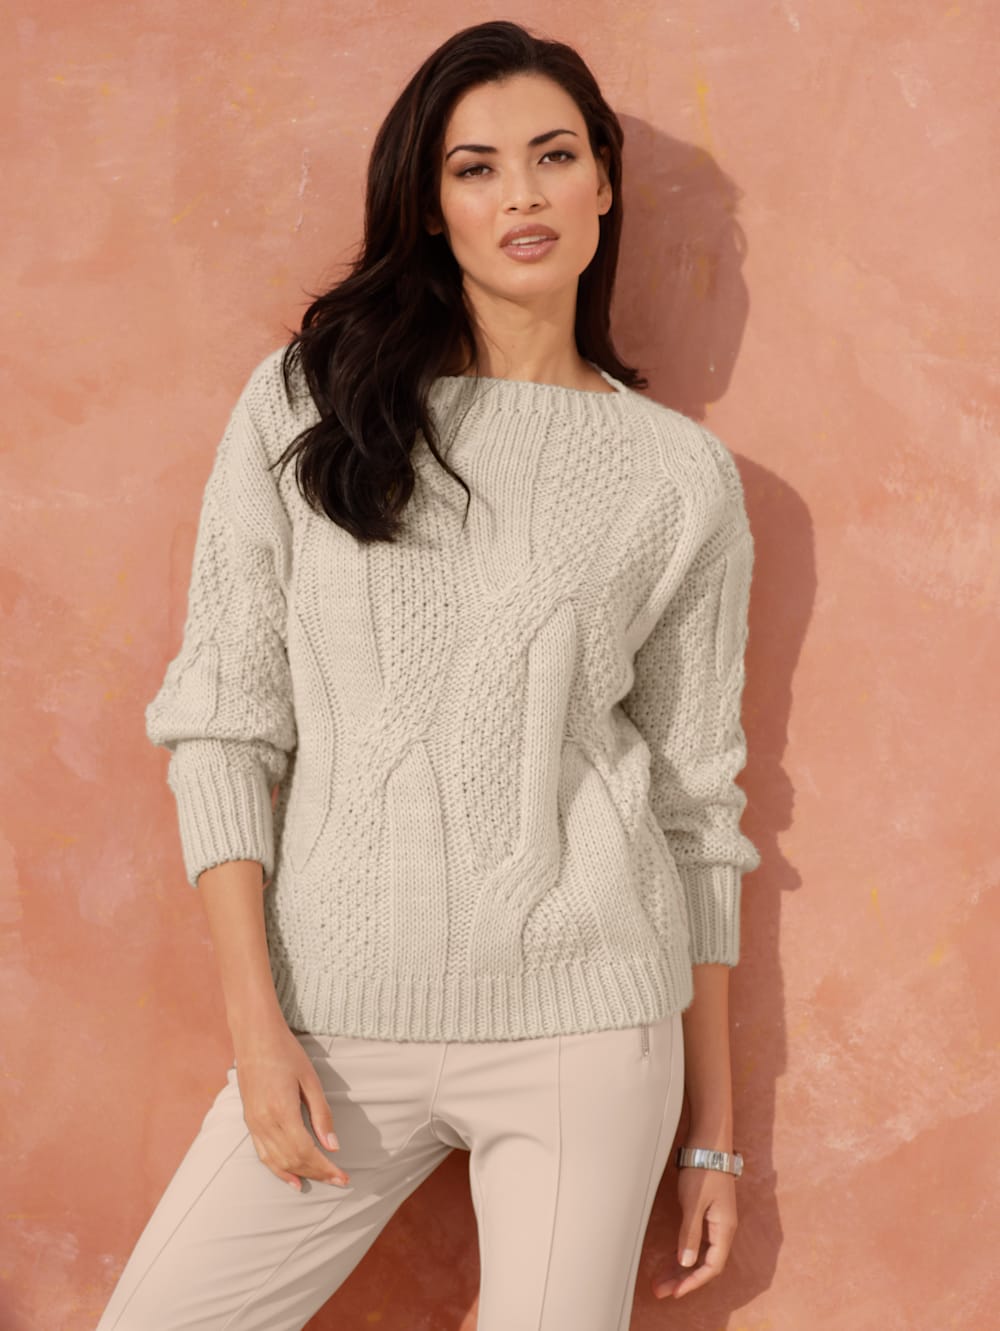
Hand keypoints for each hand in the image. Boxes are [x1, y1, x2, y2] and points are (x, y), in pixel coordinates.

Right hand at [232, 1016, 349, 1192]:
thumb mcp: (310, 1079)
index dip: (326, 1168)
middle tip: (340, 1181)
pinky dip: (278, 1170)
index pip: (306, 1151)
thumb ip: (321, 1114)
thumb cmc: (286, 1053)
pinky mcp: (250, 1122)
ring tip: (322, 1181)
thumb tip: (334, 1146)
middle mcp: (265, 1123)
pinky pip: (263, 1154)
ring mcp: (254, 1124)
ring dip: (301, 1174)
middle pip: (294, 1160)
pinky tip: (292, 1180)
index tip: (344, 1177)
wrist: (254, 1037)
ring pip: (278, 1161)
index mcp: (282, 1111)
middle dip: (318, 1174)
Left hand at [652, 1165, 737, 1298]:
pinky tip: (671, 1260)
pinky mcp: (707, 1214)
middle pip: (704, 1264)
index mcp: (724, 1229)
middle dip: (683, 1280)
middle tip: (661, 1291)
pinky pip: (697, 1242)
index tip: (675, 1291)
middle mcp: (722, 1229)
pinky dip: (683, 1253)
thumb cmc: (703, 1169)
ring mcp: (715, 1221)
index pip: (711, 1267)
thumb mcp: (694, 1202)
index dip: (693, 1282)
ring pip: (699, 1254)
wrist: (708, 1143)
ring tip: (661, 1280)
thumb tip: (686, 1263)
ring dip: (681, 1268)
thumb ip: (690, 1233)